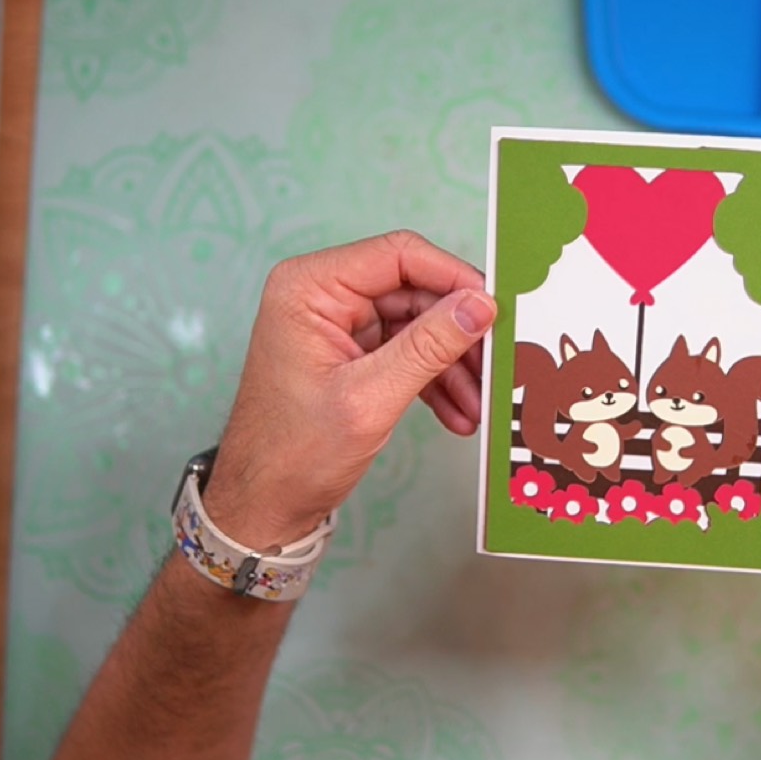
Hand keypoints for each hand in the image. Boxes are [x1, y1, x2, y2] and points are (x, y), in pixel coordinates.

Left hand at [201, 231, 495, 548]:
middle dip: (459, 335)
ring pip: (420, 326)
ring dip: (453, 366)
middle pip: (416, 292)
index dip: (453, 278)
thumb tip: (479, 306)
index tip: (495, 308)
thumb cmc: (292, 454)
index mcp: (311, 288)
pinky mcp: (354, 355)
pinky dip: (436, 381)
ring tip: (479, 404)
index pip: (399, 256)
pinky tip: (458, 413)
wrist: (264, 504)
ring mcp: (340, 326)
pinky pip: (409, 353)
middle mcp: (324, 296)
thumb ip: (428, 347)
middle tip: (496, 366)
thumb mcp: (370, 397)